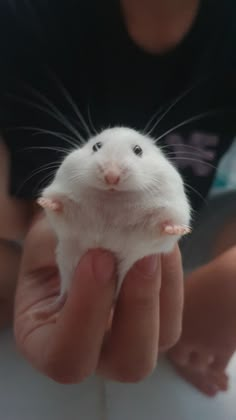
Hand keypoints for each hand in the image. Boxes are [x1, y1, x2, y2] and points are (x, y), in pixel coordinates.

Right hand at [14, 211, 183, 383]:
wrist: (71, 230)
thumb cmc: (50, 241)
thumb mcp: (45, 241)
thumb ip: (68, 247)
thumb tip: (111, 237)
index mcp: (46, 341)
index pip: (66, 357)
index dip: (86, 313)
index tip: (96, 258)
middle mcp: (93, 351)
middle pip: (129, 364)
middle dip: (139, 307)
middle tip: (140, 256)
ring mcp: (129, 337)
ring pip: (164, 338)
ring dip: (162, 290)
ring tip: (153, 245)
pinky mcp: (156, 317)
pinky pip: (175, 308)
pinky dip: (173, 274)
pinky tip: (163, 243)